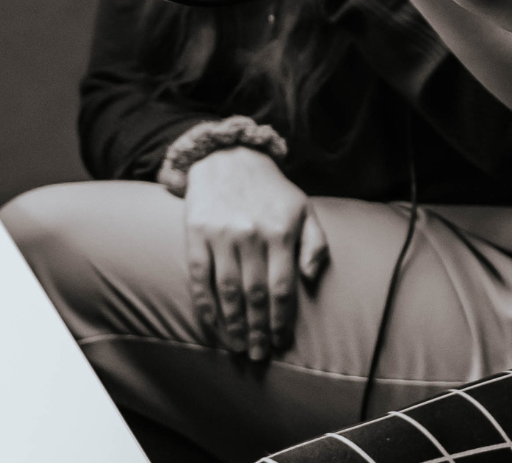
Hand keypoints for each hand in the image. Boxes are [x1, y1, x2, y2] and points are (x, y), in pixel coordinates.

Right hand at [182, 147, 328, 360]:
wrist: (227, 157)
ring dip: (233, 325)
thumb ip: (315, 244)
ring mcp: (221, 236)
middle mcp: (251, 235)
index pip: (283, 287)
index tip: (282, 342)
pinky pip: (200, 279)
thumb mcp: (304, 209)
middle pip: (255, 295)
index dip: (282, 319)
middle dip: (259, 329)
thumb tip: (312, 277)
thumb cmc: (271, 191)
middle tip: (260, 354)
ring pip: (228, 292)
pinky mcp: (196, 235)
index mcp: (281, 232)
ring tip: (239, 347)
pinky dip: (206, 306)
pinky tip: (213, 326)